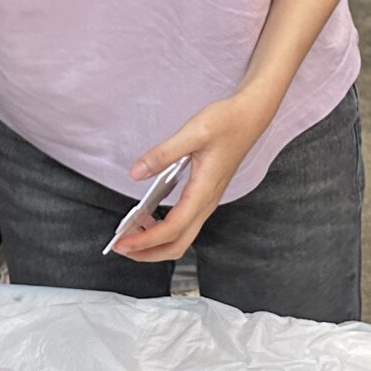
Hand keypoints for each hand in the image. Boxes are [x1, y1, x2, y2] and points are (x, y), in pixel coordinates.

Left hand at [114, 91, 280, 264]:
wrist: (249, 117)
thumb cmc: (227, 123)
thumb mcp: (192, 133)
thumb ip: (163, 154)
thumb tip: (137, 172)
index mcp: (203, 191)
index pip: (172, 228)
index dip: (145, 240)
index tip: (123, 243)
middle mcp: (207, 203)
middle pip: (178, 245)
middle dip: (148, 253)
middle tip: (121, 247)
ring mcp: (206, 202)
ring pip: (181, 238)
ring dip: (155, 244)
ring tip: (130, 236)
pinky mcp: (204, 196)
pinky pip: (183, 224)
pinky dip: (163, 231)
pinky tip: (146, 220)